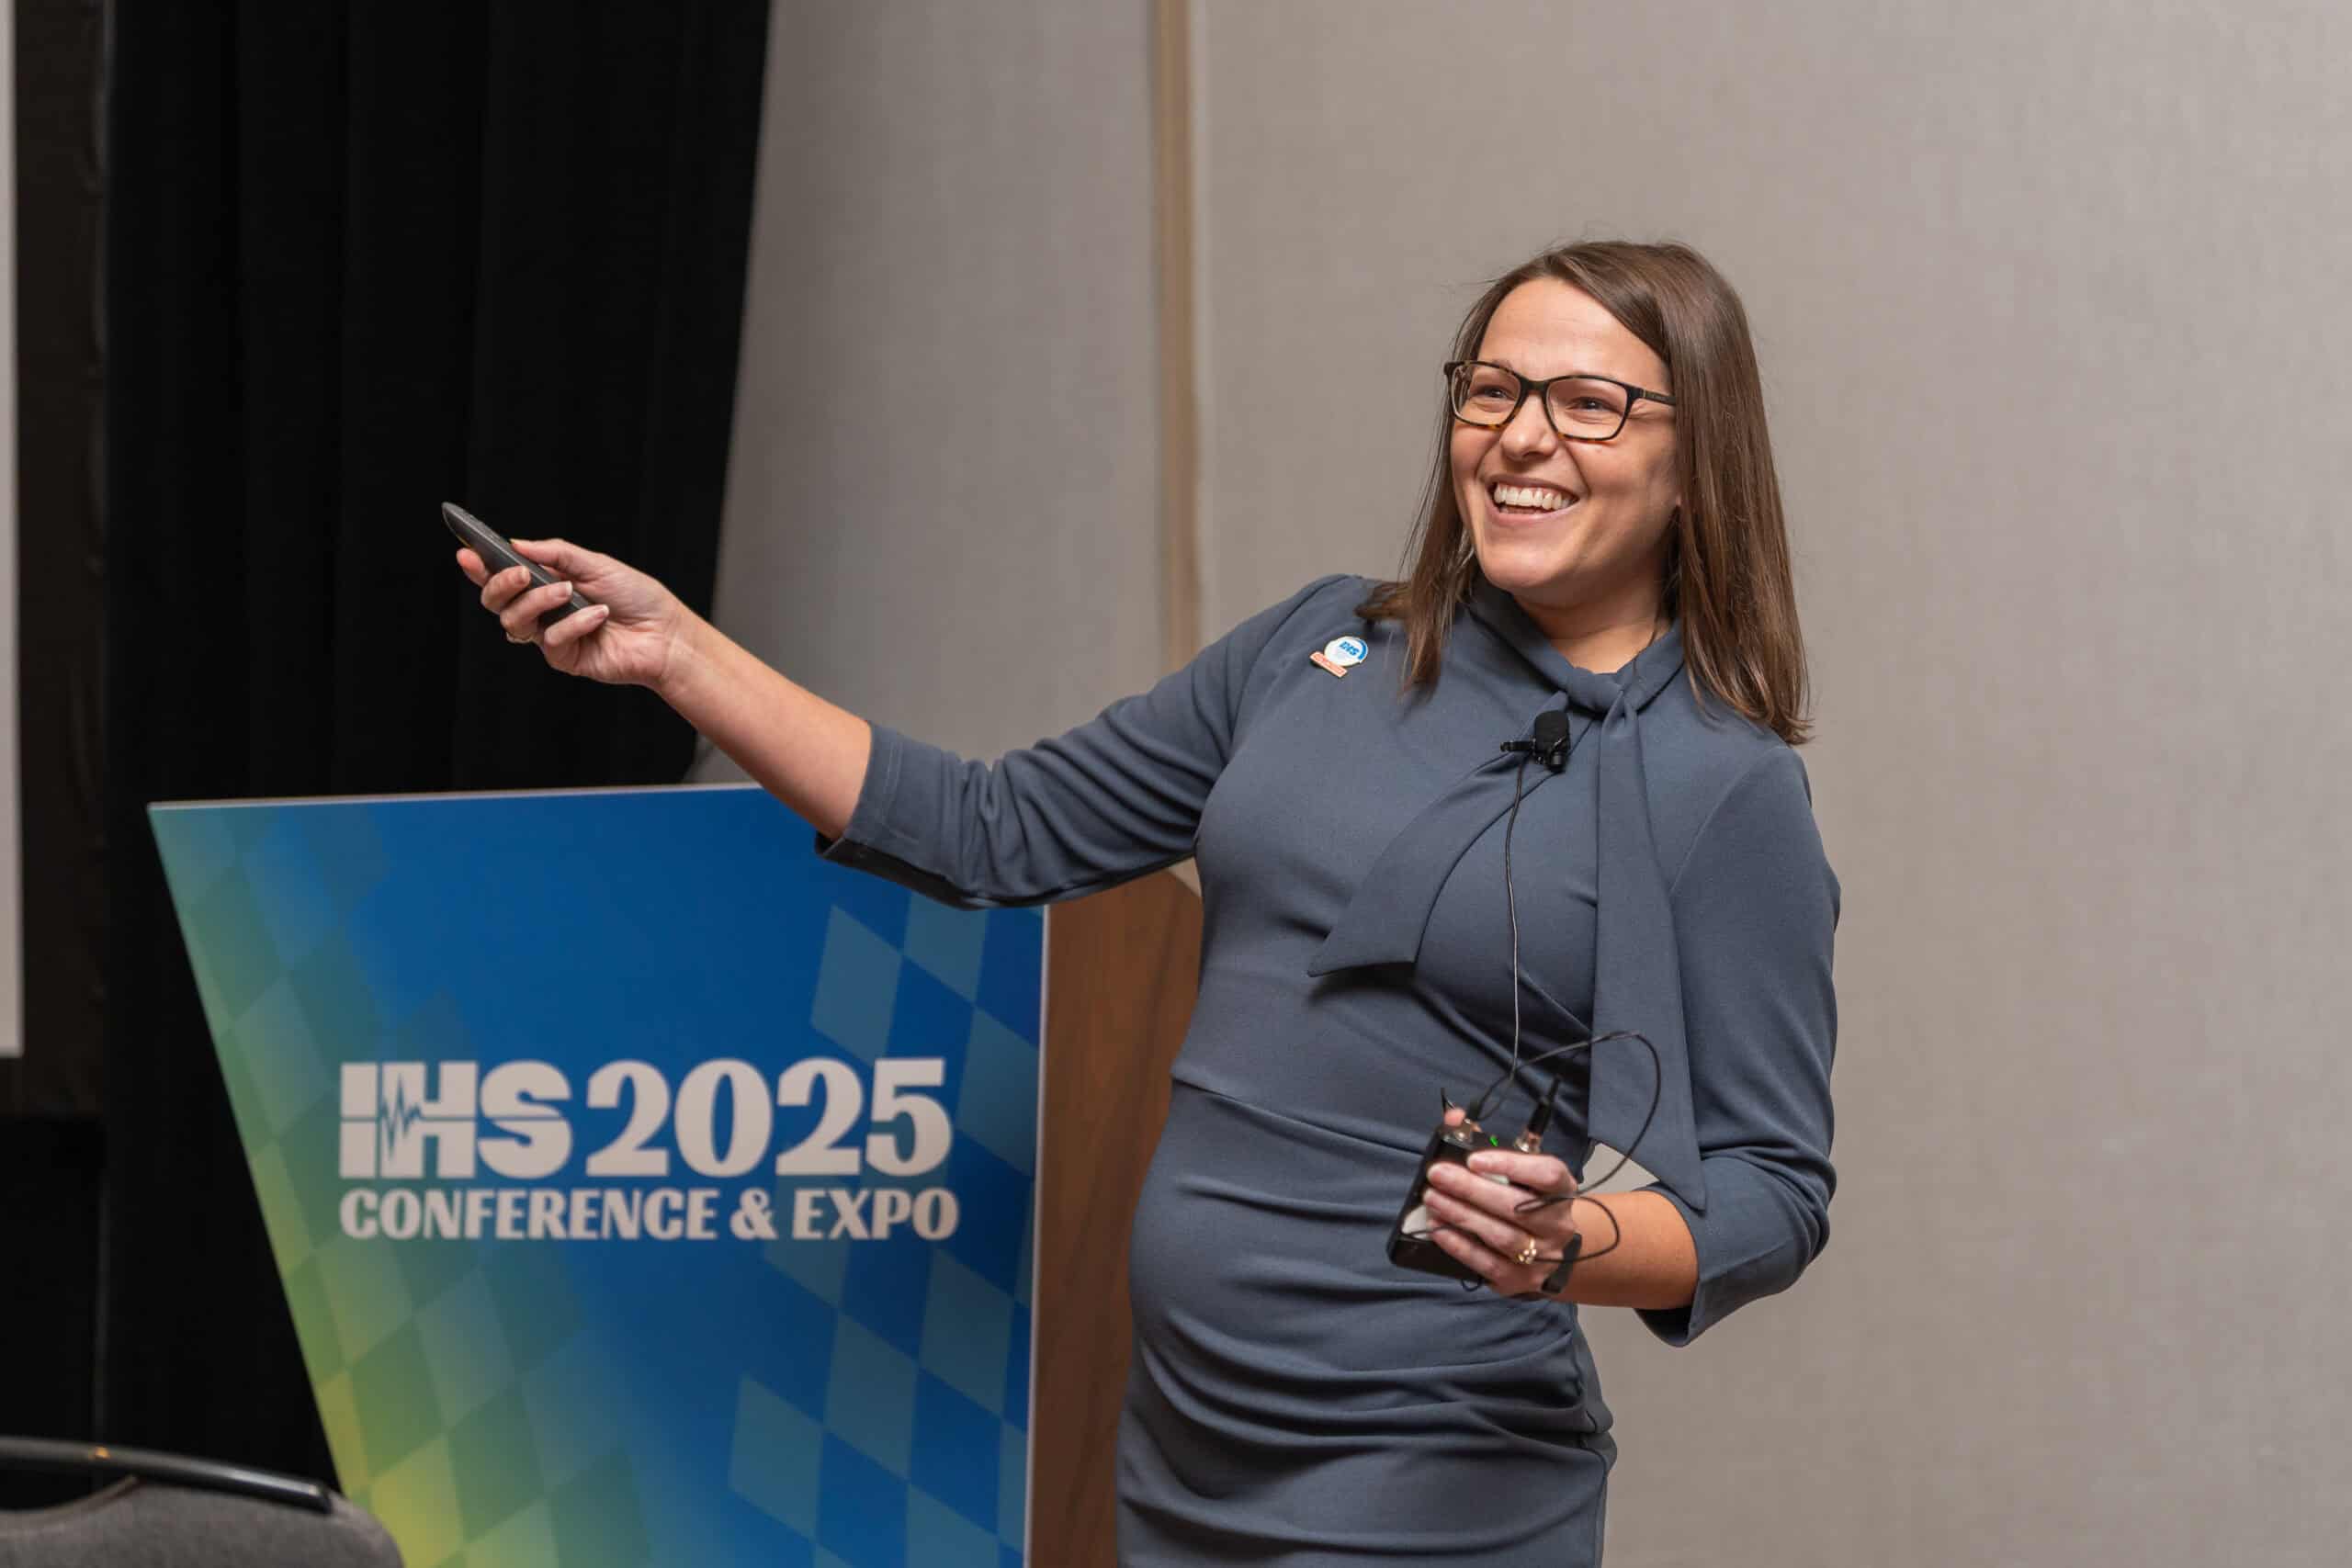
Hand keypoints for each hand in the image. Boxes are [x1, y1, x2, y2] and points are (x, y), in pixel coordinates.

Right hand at [457, 536, 686, 688]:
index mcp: (547, 584)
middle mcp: (543, 611)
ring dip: (538, 602)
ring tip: (568, 591)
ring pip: (514, 622)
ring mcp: (551, 636)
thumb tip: (517, 544)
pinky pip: (551, 640)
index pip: (504, 576)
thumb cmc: (637, 598)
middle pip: (496, 602)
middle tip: (518, 572)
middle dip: (500, 584)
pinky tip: (598, 616)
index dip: (479, 567)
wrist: (666, 633)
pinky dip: (574, 624)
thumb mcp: (597, 564)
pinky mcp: (565, 658)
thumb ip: (557, 554)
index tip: (465, 552)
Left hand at [1421, 1107, 1581, 1295]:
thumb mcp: (1519, 1170)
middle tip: (1438, 1174)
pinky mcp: (1521, 1280)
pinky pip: (1488, 1264)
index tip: (1474, 1158)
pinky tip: (1439, 1229)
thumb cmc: (1528, 1199)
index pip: (1547, 1174)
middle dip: (1471, 1189)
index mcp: (1562, 1189)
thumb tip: (1453, 1119)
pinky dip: (1460, 1246)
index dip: (1511, 1165)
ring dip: (1461, 1216)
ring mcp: (1542, 1256)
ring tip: (1433, 1199)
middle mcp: (1557, 1224)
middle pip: (1516, 1206)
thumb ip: (1486, 1142)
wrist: (1552, 1250)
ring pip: (1501, 1236)